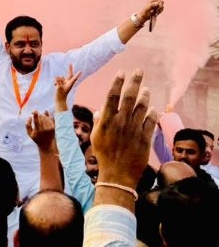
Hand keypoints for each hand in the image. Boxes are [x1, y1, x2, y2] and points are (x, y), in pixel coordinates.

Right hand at [26, 110, 56, 150]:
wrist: (47, 144)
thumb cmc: (37, 138)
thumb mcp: (30, 134)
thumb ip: (27, 125)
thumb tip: (29, 117)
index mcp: (37, 131)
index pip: (36, 121)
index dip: (35, 115)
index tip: (35, 111)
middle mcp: (44, 129)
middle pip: (41, 117)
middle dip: (38, 115)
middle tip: (37, 116)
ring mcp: (49, 128)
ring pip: (45, 117)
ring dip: (42, 115)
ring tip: (41, 117)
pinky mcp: (53, 127)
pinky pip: (50, 118)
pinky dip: (47, 116)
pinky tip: (46, 116)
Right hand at [54, 64, 81, 110]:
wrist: (59, 100)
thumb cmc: (60, 95)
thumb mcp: (58, 88)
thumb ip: (58, 82)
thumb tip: (56, 78)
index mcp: (69, 84)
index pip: (74, 78)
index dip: (77, 75)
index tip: (81, 71)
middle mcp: (68, 83)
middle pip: (69, 74)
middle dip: (69, 69)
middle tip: (70, 63)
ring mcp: (64, 83)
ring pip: (60, 77)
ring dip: (57, 80)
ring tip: (56, 85)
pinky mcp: (61, 83)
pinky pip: (58, 79)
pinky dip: (56, 81)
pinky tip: (54, 85)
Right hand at [91, 70, 156, 188]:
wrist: (117, 175)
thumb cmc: (103, 156)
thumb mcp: (95, 138)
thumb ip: (98, 122)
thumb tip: (100, 110)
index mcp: (107, 121)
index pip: (112, 96)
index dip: (117, 83)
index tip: (121, 72)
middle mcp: (121, 122)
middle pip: (130, 96)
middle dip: (134, 81)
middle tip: (139, 71)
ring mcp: (134, 129)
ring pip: (142, 106)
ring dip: (145, 95)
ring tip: (146, 88)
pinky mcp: (145, 138)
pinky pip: (150, 121)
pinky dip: (152, 113)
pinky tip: (152, 108)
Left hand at [137, 0, 164, 28]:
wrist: (144, 16)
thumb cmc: (144, 11)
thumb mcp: (147, 8)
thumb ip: (151, 5)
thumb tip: (157, 3)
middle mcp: (155, 1)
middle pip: (161, 1)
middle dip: (160, 6)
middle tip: (156, 10)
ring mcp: (157, 5)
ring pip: (162, 5)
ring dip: (159, 9)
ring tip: (154, 12)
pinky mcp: (158, 8)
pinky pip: (162, 9)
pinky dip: (160, 11)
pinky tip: (156, 13)